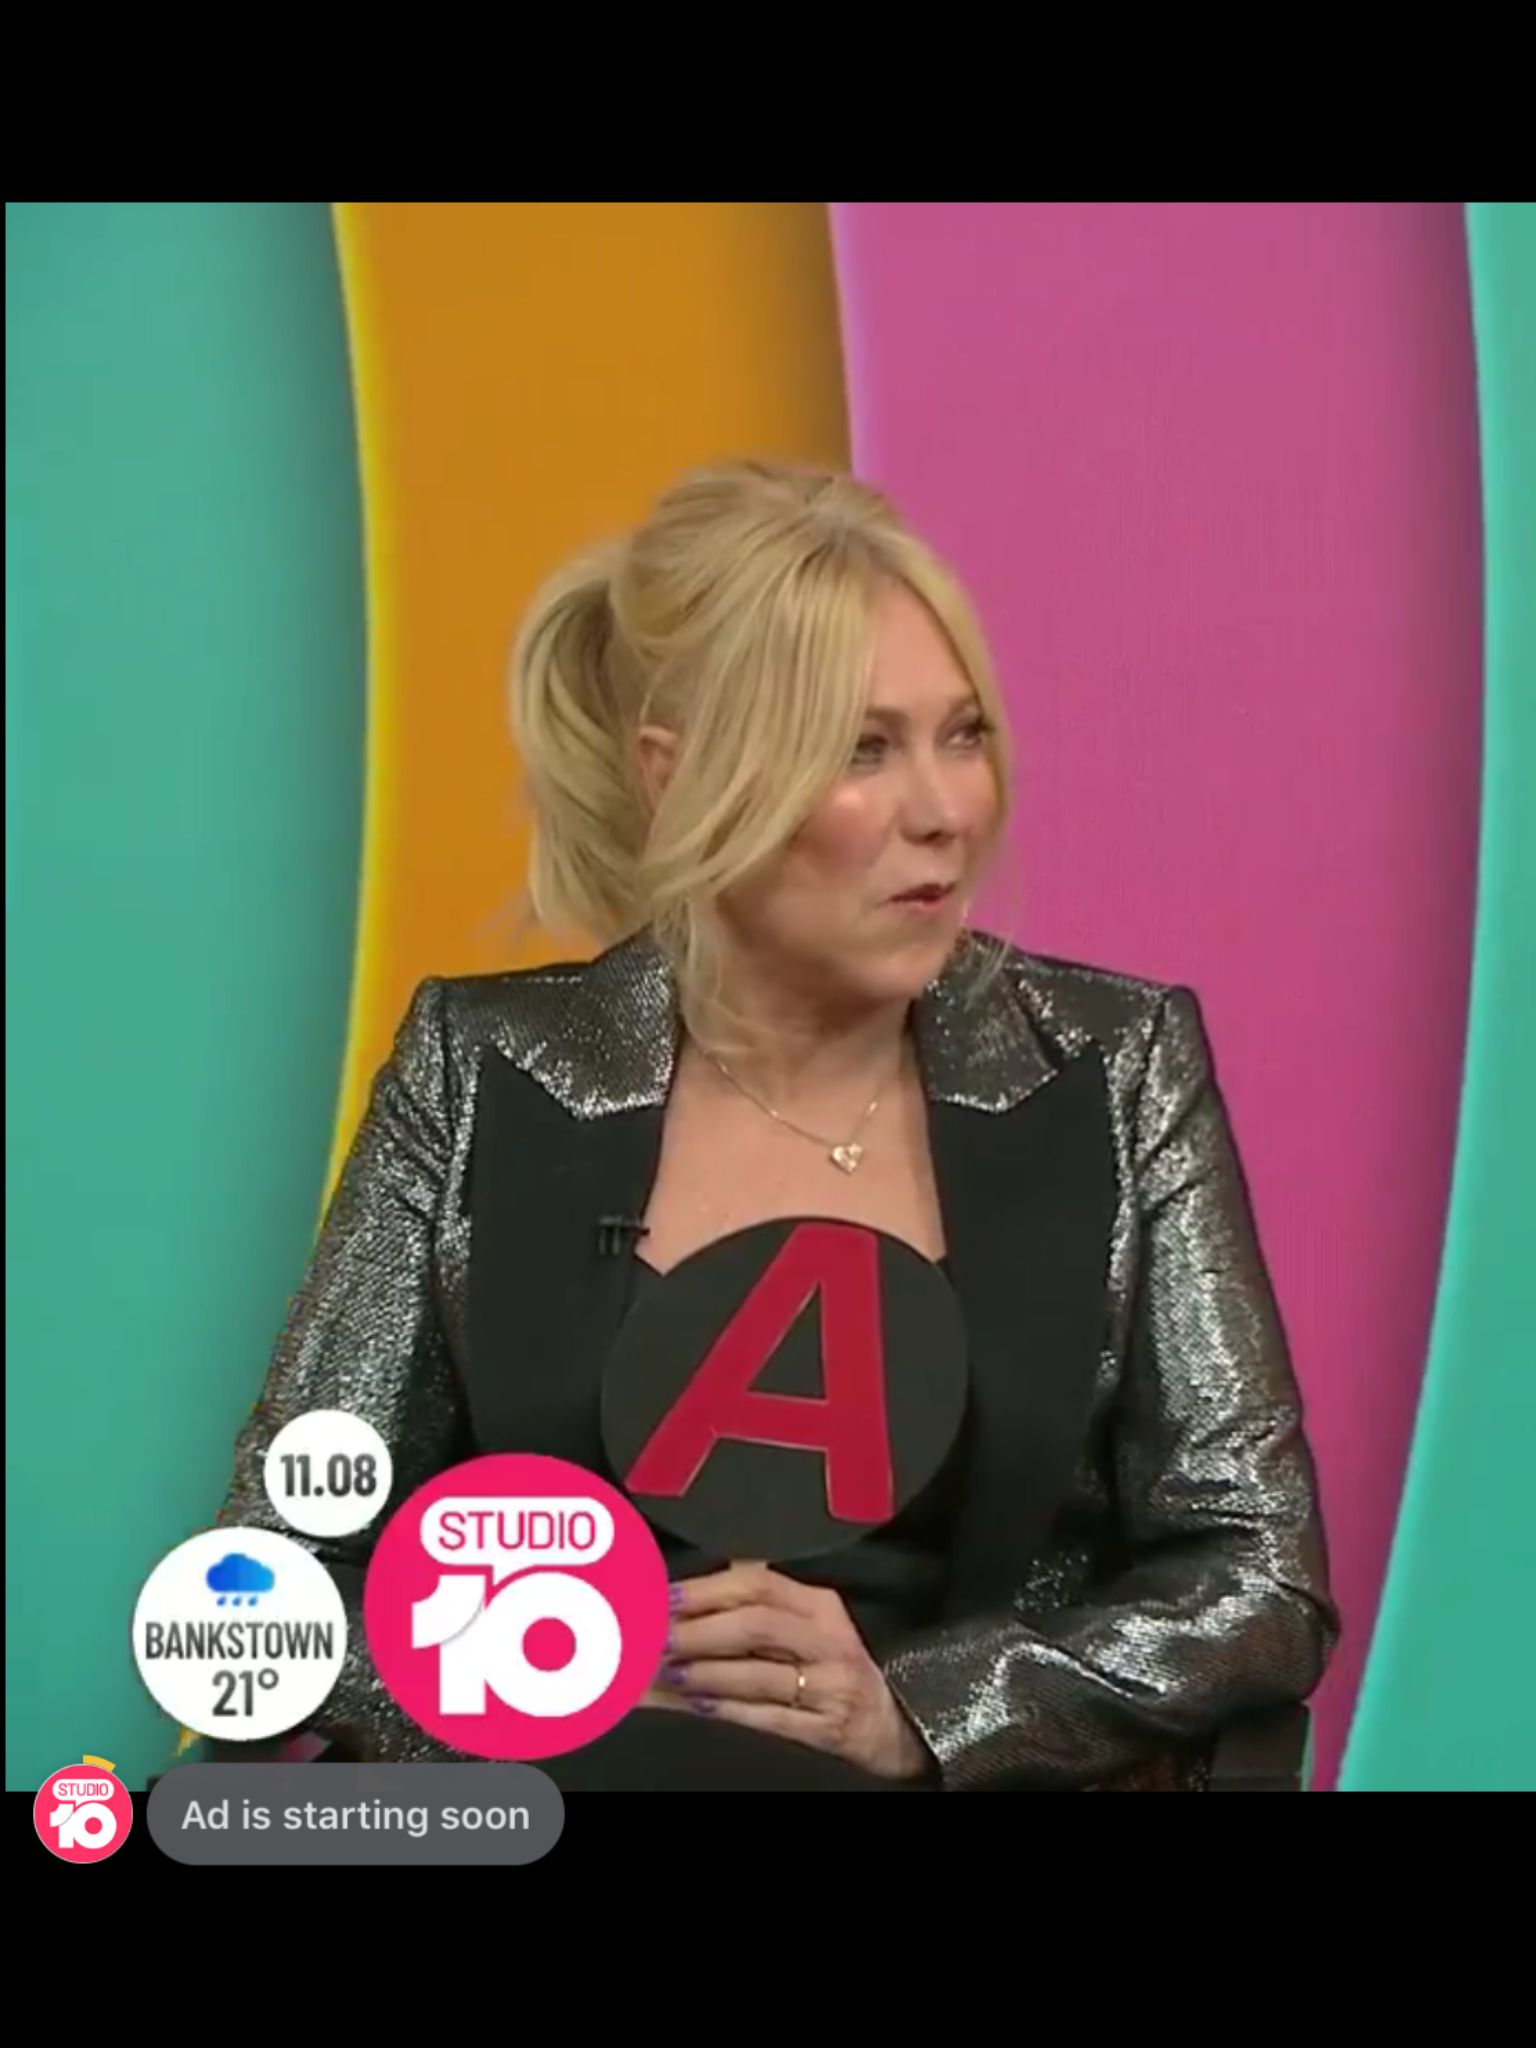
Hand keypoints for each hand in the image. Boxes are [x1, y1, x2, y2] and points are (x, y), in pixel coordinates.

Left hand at [656, 1561, 932, 1779]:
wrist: (891, 1725)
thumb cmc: (834, 1666)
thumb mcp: (810, 1622)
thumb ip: (762, 1596)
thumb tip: (693, 1579)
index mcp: (819, 1605)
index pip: (758, 1584)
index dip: (706, 1589)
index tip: (662, 1597)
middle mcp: (828, 1641)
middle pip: (756, 1624)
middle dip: (699, 1630)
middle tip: (654, 1638)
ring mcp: (829, 1687)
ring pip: (758, 1674)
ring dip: (705, 1672)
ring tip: (665, 1672)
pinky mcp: (826, 1730)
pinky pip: (769, 1718)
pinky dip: (729, 1710)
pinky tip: (698, 1705)